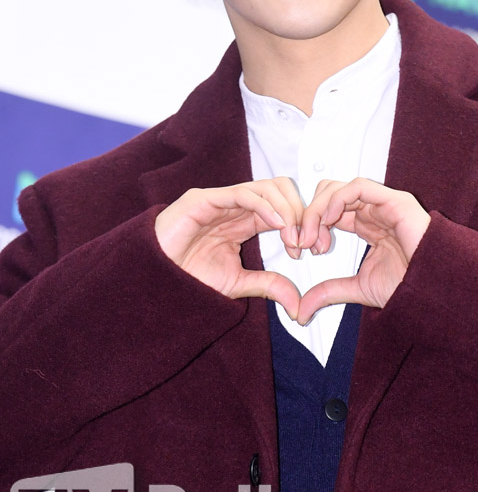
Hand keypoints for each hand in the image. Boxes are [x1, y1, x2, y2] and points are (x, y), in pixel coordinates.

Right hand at [154, 179, 303, 318]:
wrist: (155, 282)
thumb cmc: (189, 278)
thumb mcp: (238, 284)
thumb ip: (268, 286)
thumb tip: (298, 304)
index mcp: (246, 219)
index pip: (283, 206)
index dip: (300, 223)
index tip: (308, 250)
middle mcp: (236, 205)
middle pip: (280, 189)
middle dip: (298, 211)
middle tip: (304, 240)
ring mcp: (221, 200)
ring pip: (266, 186)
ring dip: (286, 209)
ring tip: (292, 235)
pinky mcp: (205, 199)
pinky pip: (243, 193)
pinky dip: (265, 206)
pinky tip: (277, 225)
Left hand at [296, 178, 430, 324]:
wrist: (432, 289)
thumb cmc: (407, 285)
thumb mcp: (358, 289)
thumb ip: (329, 292)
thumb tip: (302, 309)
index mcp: (365, 225)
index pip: (328, 211)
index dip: (310, 224)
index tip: (300, 247)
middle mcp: (372, 211)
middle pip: (329, 194)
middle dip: (309, 214)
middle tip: (302, 241)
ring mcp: (383, 204)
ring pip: (338, 188)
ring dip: (318, 209)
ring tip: (313, 235)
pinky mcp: (393, 200)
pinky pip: (358, 187)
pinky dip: (337, 199)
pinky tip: (329, 220)